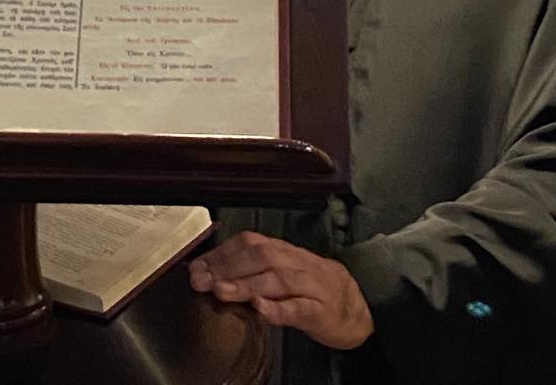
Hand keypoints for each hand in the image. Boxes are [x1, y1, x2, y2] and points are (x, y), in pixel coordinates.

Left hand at [189, 233, 373, 349]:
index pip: (249, 243)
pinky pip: (299, 307)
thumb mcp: (284, 273)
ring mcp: (310, 286)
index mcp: (284, 252)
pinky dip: (279, 308)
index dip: (222, 253)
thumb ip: (254, 270)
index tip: (196, 267)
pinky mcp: (321, 311)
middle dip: (227, 266)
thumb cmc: (314, 289)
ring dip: (245, 284)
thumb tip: (212, 272)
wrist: (358, 306)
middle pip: (260, 256)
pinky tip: (261, 309)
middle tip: (201, 279)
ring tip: (222, 291)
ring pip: (276, 279)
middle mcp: (295, 263)